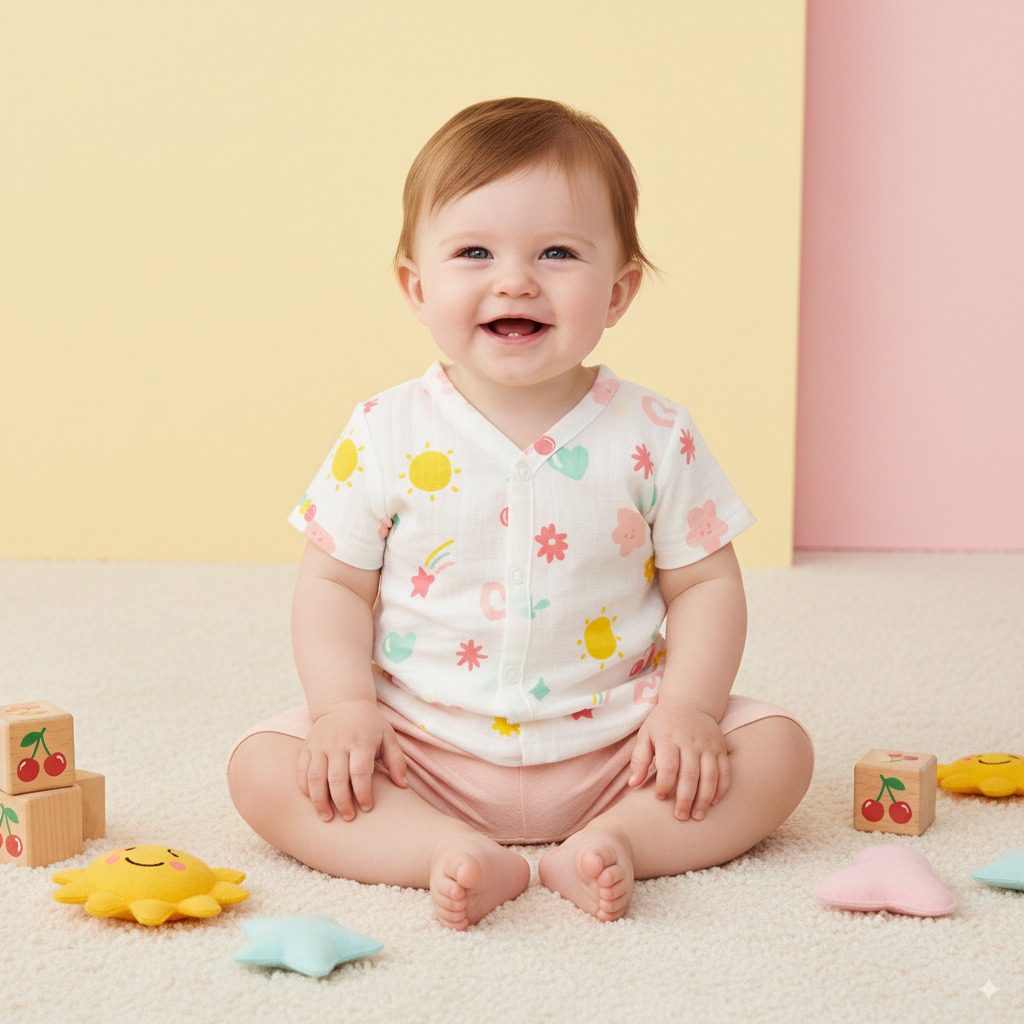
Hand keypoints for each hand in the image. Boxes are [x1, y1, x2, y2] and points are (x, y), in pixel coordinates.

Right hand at [296, 698, 406, 821]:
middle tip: (348, 818)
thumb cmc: (370, 726)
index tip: (367, 808)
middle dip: (342, 802)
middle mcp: (338, 743)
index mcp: (361, 741)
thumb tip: (402, 786)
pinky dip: (305, 788)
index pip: (360, 772)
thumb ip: (397, 762)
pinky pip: (301, 771)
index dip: (363, 793)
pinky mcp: (307, 747)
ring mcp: (320, 744)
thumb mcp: (388, 737)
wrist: (343, 703)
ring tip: (327, 817)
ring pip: (316, 778)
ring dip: (319, 801)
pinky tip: (312, 801)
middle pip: (337, 778)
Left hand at [627, 697, 730, 820]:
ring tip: (697, 815)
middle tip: (680, 816)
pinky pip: (725, 771)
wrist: (689, 702)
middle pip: (690, 774)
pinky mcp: (721, 748)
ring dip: (705, 798)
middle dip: (686, 798)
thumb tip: (633, 784)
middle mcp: (690, 741)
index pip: (668, 766)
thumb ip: (639, 759)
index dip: (664, 785)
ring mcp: (708, 745)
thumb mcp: (645, 735)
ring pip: (710, 775)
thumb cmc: (663, 724)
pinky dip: (721, 789)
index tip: (660, 798)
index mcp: (668, 737)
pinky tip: (714, 803)